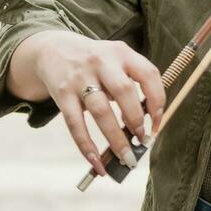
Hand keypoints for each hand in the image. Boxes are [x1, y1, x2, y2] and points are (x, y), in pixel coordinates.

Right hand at [25, 29, 165, 176]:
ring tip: (126, 156)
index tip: (157, 124)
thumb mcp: (115, 59)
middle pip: (124, 92)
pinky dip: (86, 146)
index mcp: (122, 53)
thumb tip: (144, 124)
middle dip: (136, 120)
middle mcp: (102, 62)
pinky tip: (97, 161)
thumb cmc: (94, 61)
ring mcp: (80, 77)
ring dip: (116, 138)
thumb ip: (130, 83)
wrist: (53, 48)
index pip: (148, 75)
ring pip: (101, 111)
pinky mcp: (63, 93)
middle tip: (142, 140)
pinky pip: (75, 124)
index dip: (157, 101)